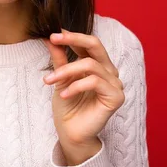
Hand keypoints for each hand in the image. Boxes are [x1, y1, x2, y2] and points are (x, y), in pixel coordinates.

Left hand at [43, 29, 124, 164]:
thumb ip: (59, 58)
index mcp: (97, 64)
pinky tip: (64, 94)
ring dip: (66, 70)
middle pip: (95, 45)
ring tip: (50, 80)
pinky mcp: (116, 97)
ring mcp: (114, 83)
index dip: (71, 36)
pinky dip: (76, 86)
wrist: (70, 132)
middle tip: (54, 38)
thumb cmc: (67, 106)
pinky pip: (94, 82)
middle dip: (73, 39)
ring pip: (90, 65)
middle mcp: (108, 71)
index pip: (88, 43)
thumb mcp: (60, 78)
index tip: (52, 34)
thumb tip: (50, 38)